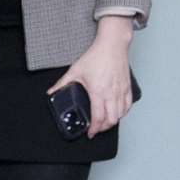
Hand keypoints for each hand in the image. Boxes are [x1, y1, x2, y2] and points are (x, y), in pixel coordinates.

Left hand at [48, 17, 134, 136]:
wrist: (112, 46)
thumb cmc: (96, 56)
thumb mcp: (75, 70)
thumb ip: (62, 83)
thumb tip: (51, 92)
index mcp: (98, 92)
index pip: (98, 117)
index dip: (94, 129)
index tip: (90, 133)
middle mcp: (112, 94)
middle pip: (111, 120)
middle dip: (103, 128)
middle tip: (96, 129)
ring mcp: (121, 91)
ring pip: (121, 115)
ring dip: (113, 121)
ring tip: (105, 123)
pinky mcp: (128, 87)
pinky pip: (128, 106)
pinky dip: (123, 113)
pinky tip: (117, 113)